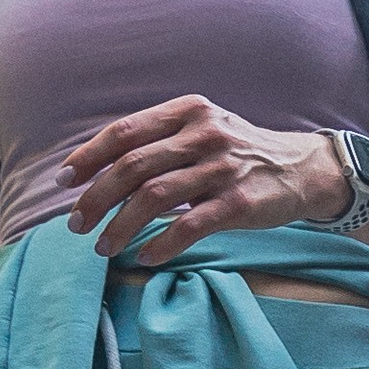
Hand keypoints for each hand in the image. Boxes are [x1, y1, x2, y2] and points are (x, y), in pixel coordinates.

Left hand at [63, 93, 349, 264]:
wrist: (303, 169)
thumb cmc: (241, 153)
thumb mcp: (203, 129)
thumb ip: (160, 140)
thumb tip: (100, 170)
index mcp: (188, 111)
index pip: (125, 131)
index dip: (89, 157)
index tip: (65, 181)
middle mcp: (204, 134)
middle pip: (132, 166)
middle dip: (96, 198)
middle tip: (76, 224)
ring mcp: (223, 168)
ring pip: (154, 197)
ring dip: (121, 226)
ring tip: (103, 247)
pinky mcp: (240, 202)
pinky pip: (189, 227)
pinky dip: (161, 245)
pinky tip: (145, 258)